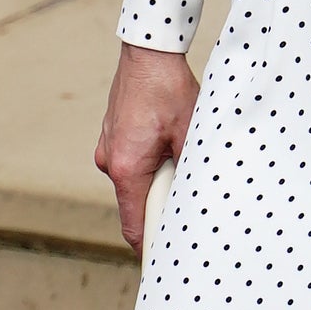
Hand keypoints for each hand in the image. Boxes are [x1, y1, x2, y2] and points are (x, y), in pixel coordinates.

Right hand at [96, 42, 199, 251]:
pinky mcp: (111, 136)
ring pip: (135, 181)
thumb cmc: (168, 89)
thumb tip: (203, 198)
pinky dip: (149, 162)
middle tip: (189, 195)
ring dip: (157, 178)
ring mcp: (107, 148)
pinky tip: (167, 142)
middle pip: (136, 204)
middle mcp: (110, 162)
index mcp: (127, 169)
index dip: (151, 246)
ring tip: (180, 156)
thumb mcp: (191, 133)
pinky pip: (131, 162)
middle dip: (162, 203)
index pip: (134, 227)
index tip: (168, 258)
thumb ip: (192, 171)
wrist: (148, 51)